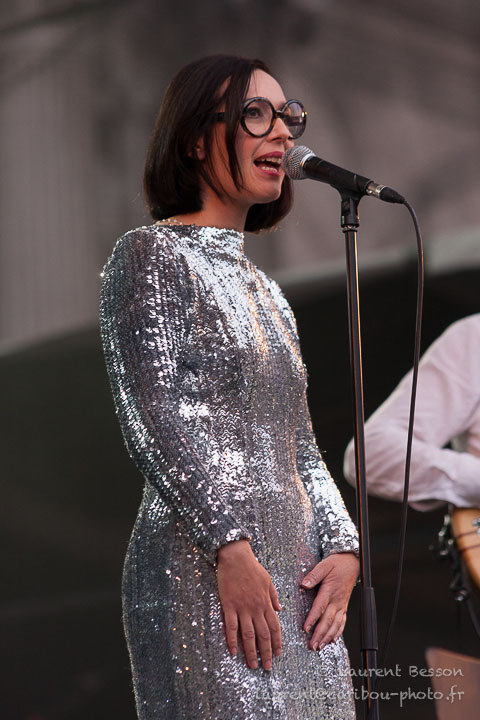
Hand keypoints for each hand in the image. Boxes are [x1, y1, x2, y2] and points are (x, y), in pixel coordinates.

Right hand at [217, 540, 281, 669]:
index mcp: (266, 602)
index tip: (278, 654)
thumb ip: (274, 596)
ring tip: (252, 665)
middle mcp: (256, 608)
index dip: (277, 642)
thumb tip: (280, 609)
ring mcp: (242, 608)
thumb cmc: (252, 567)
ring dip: (251, 652)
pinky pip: (231, 626)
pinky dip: (232, 640)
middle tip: (267, 667)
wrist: (236, 557)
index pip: (275, 627)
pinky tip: (233, 651)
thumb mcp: (268, 580)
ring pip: (248, 634)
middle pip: (263, 635)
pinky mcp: (229, 605)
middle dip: (266, 652)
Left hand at [301, 552, 358, 650]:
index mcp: (329, 590)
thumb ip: (314, 575)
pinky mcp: (345, 606)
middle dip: (320, 634)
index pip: (319, 607)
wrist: (352, 563)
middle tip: (312, 645)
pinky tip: (333, 640)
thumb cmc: (337, 564)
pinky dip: (338, 632)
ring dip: (328, 636)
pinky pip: (342, 622)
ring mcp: (342, 605)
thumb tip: (304, 584)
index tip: (305, 629)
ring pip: (335, 624)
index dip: (312, 619)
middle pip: (327, 620)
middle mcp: (336, 600)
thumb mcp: (324, 565)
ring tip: (320, 646)